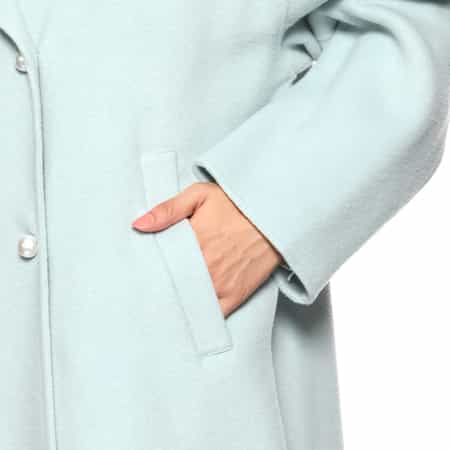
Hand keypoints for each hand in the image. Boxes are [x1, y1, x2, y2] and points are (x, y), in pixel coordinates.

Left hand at [132, 182, 282, 316]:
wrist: (274, 216)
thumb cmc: (237, 204)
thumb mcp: (200, 195)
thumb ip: (168, 210)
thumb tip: (138, 225)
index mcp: (192, 242)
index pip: (160, 263)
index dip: (148, 270)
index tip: (137, 274)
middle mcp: (205, 267)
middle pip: (172, 285)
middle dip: (158, 288)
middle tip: (143, 293)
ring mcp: (221, 284)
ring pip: (189, 302)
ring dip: (176, 303)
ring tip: (160, 307)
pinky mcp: (235, 295)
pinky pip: (212, 314)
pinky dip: (199, 315)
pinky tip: (187, 317)